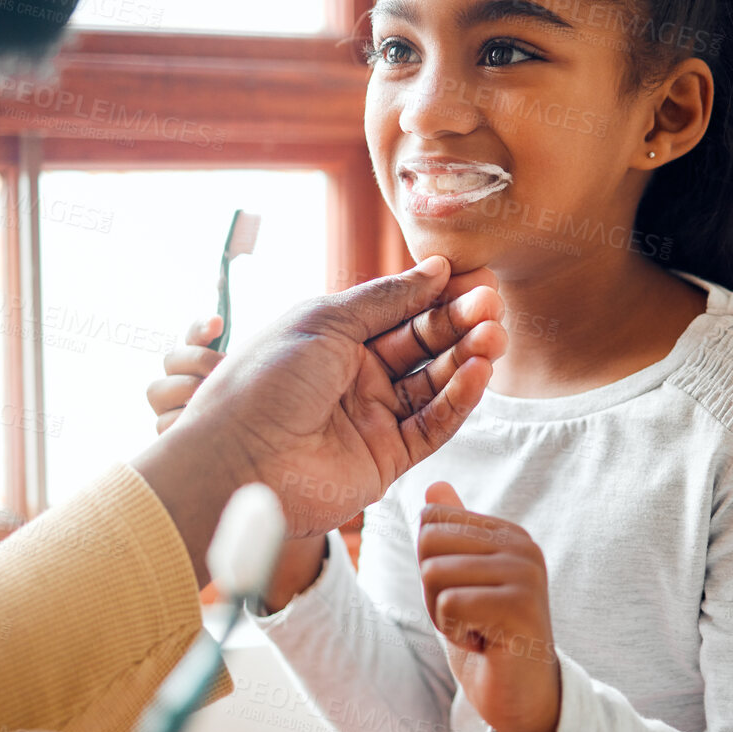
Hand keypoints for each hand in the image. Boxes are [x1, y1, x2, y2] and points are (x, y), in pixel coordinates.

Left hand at [136, 257, 506, 561]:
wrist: (237, 462)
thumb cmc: (265, 382)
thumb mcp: (324, 322)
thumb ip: (386, 298)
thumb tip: (436, 269)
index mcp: (335, 339)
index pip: (400, 312)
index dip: (438, 296)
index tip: (475, 279)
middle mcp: (356, 377)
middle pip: (422, 345)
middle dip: (459, 323)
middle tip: (493, 305)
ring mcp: (372, 418)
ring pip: (434, 384)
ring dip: (466, 358)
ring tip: (494, 335)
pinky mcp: (386, 458)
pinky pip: (432, 425)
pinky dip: (458, 399)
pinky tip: (478, 372)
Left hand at [417, 483, 561, 731]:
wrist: (522, 698)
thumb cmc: (488, 638)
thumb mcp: (463, 581)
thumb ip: (453, 534)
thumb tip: (435, 486)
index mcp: (507, 534)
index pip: (431, 518)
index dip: (430, 565)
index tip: (463, 594)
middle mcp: (522, 546)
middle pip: (428, 542)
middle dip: (432, 590)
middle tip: (468, 616)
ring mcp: (525, 574)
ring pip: (435, 574)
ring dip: (444, 615)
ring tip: (479, 629)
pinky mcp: (519, 606)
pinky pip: (449, 605)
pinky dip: (455, 633)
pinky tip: (485, 643)